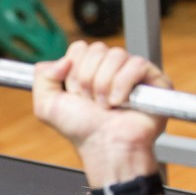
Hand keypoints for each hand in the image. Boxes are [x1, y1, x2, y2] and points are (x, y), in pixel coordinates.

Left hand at [33, 42, 170, 170]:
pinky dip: (123, 86)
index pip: (79, 48)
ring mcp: (132, 72)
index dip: (73, 72)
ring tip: (106, 105)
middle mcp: (110, 68)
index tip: (75, 95)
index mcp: (87, 69)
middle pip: (96, 49)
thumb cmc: (81, 129)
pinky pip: (136, 64)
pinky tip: (121, 103)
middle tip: (91, 102)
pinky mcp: (153, 79)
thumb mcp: (46, 105)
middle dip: (87, 80)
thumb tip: (63, 59)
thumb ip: (42, 76)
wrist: (105, 146)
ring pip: (115, 55)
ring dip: (104, 86)